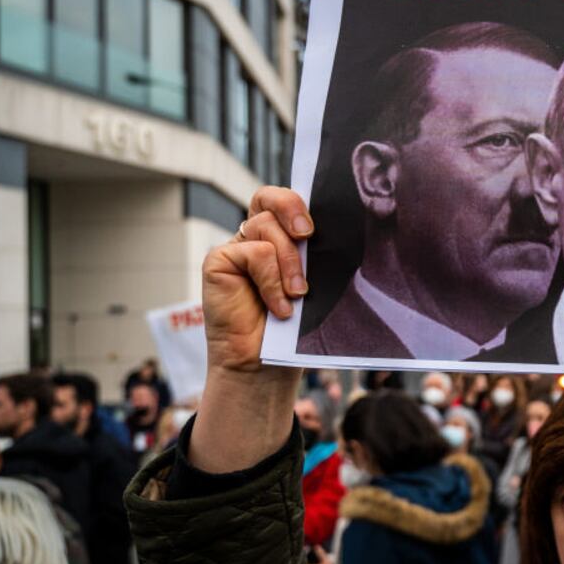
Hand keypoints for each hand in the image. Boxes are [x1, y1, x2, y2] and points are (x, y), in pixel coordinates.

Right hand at [190, 187, 313, 472]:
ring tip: (298, 295)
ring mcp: (236, 248)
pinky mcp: (219, 262)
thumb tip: (345, 233)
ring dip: (288, 263)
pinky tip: (278, 308)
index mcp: (281, 237)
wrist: (265, 364)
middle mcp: (256, 237)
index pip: (284, 199)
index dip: (298, 199)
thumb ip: (317, 258)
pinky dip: (271, 280)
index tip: (318, 222)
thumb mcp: (314, 286)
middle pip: (269, 198)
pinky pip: (252, 253)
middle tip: (308, 235)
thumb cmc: (294, 328)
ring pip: (264, 228)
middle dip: (292, 209)